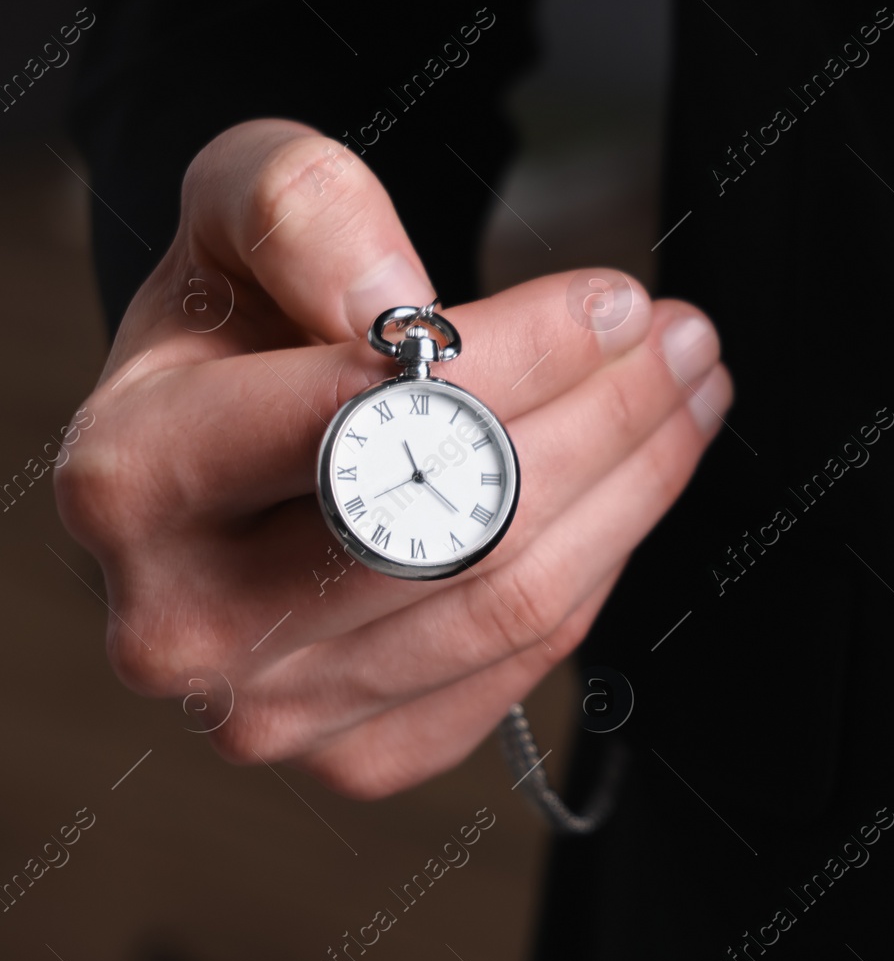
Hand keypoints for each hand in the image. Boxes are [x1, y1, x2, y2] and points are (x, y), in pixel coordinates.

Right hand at [56, 119, 731, 797]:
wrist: (217, 448)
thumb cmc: (238, 324)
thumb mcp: (239, 209)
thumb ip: (302, 210)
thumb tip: (398, 305)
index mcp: (136, 477)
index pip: (371, 414)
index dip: (526, 355)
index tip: (619, 302)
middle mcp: (189, 619)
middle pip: (467, 522)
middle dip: (611, 418)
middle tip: (685, 344)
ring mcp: (275, 709)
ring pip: (516, 598)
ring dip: (636, 488)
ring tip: (690, 395)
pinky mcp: (362, 751)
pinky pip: (525, 659)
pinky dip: (604, 560)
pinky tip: (635, 482)